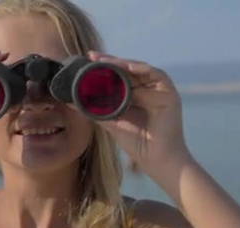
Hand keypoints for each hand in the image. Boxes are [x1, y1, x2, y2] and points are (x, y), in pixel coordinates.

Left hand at [87, 51, 192, 176]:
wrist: (156, 159)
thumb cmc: (136, 143)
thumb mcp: (110, 122)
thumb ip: (92, 110)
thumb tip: (69, 101)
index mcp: (135, 95)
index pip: (118, 76)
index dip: (103, 68)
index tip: (86, 60)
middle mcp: (147, 89)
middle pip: (127, 69)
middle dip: (109, 61)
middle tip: (91, 56)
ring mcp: (158, 90)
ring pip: (139, 69)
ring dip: (122, 63)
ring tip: (104, 61)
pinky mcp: (169, 93)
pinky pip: (156, 74)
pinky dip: (141, 69)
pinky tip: (126, 67)